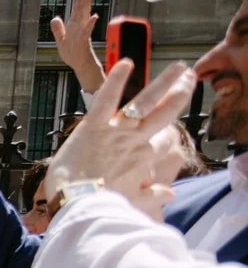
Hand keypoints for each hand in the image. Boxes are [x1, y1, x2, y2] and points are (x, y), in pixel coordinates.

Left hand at [44, 59, 197, 220]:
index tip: (170, 120)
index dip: (168, 126)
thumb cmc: (100, 204)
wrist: (77, 204)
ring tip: (178, 67)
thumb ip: (151, 195)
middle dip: (180, 93)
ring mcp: (117, 131)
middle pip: (166, 112)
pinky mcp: (94, 126)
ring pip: (145, 102)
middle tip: (190, 76)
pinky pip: (107, 99)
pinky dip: (115, 80)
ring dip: (163, 82)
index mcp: (145, 158)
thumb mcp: (130, 201)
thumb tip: (170, 194)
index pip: (164, 136)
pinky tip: (126, 63)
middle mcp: (136, 141)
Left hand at [50, 0, 104, 92]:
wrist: (78, 65)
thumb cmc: (71, 53)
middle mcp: (79, 27)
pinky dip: (90, 24)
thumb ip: (58, 29)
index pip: (77, 9)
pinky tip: (94, 16)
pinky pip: (87, 31)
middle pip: (82, 9)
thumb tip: (55, 17)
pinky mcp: (83, 41)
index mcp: (74, 26)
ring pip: (85, 16)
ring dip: (87, 6)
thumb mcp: (60, 40)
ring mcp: (82, 33)